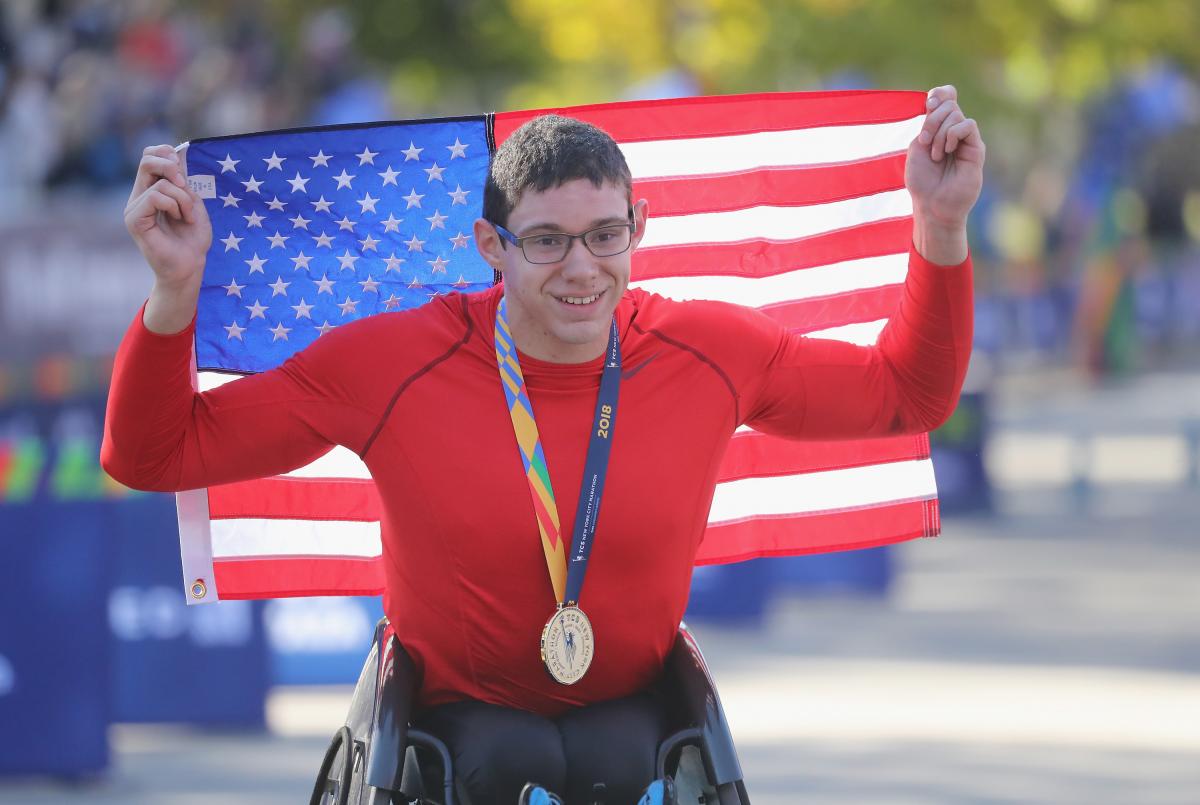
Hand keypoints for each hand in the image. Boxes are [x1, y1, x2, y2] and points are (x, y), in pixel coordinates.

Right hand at [124, 144, 211, 289]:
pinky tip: (181, 219)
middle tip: (185, 184)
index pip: (149, 156)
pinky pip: (155, 197)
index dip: (166, 154)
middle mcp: (139, 197)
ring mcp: (134, 208)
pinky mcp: (134, 220)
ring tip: (188, 216)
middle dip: (171, 166)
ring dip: (183, 197)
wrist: (190, 266)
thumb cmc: (193, 239)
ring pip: (159, 182)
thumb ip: (182, 182)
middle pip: (146, 159)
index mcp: (151, 190)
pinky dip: (175, 205)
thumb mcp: (193, 204)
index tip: (183, 170)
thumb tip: (175, 157)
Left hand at [905, 86, 985, 263]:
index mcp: (938, 129)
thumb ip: (928, 123)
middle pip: (949, 103)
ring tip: (936, 155)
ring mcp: (966, 140)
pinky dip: (952, 134)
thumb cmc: (922, 180)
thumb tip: (941, 101)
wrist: (932, 205)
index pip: (945, 97)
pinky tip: (947, 151)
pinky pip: (968, 125)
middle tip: (925, 142)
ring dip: (939, 133)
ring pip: (956, 114)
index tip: (929, 104)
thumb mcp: (918, 147)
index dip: (939, 94)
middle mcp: (954, 131)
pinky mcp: (977, 148)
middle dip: (932, 119)